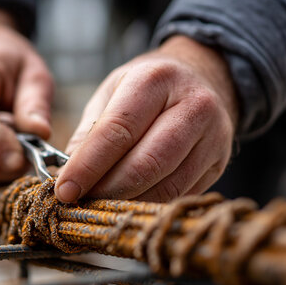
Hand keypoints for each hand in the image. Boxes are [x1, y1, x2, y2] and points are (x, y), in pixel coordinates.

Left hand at [55, 36, 238, 201]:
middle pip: (145, 164)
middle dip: (107, 191)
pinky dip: (149, 204)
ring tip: (101, 206)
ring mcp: (213, 136)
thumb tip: (68, 178)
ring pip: (166, 186)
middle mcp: (192, 105)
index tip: (65, 190)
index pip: (117, 131)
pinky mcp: (220, 162)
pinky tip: (128, 204)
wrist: (204, 78)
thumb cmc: (147, 88)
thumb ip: (89, 133)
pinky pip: (180, 195)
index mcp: (155, 80)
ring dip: (127, 203)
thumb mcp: (112, 93)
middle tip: (81, 203)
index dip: (88, 166)